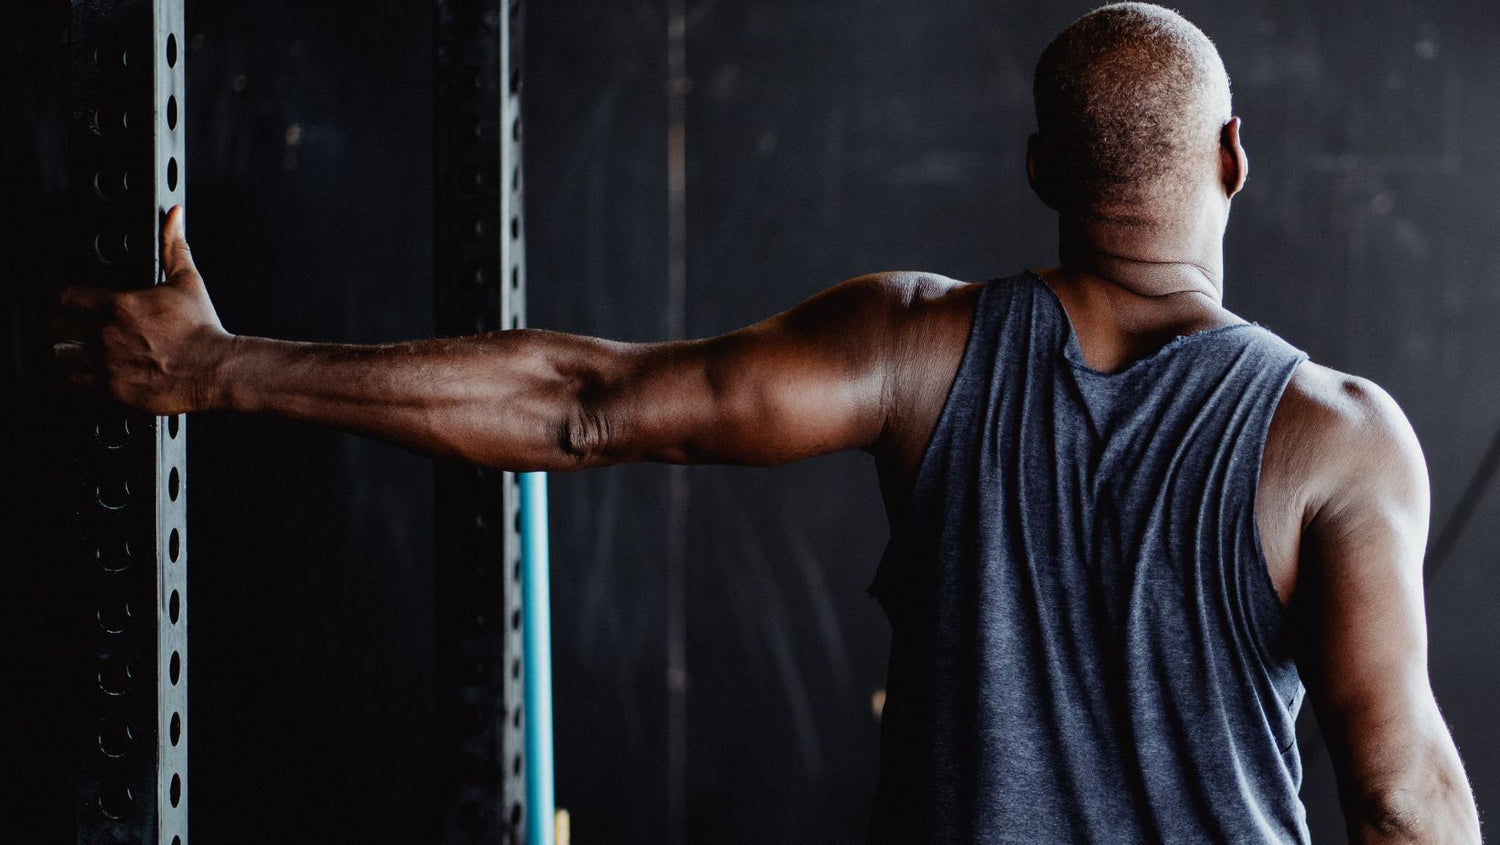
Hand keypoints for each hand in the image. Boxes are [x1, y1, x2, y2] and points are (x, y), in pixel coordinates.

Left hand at [54, 205, 234, 413]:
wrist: (217, 369)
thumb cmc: (203, 330)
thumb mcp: (188, 281)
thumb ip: (174, 246)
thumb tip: (174, 216)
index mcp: (119, 305)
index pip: (67, 297)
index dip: (69, 299)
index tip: (75, 303)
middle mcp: (106, 334)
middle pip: (57, 326)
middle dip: (66, 324)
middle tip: (77, 326)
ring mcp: (106, 363)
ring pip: (62, 354)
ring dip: (70, 351)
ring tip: (82, 350)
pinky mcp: (112, 389)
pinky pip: (76, 382)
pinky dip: (81, 377)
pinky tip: (95, 372)